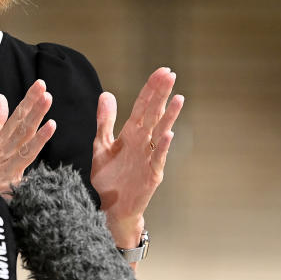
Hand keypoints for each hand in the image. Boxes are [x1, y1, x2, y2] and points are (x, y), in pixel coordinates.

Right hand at [0, 80, 55, 203]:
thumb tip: (2, 98)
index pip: (16, 116)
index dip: (29, 100)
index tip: (40, 85)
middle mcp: (2, 151)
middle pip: (22, 129)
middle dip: (35, 110)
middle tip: (46, 94)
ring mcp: (7, 169)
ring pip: (25, 148)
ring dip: (39, 133)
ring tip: (51, 119)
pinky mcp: (10, 186)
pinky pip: (24, 172)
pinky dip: (35, 159)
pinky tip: (47, 150)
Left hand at [90, 67, 183, 245]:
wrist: (110, 208)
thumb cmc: (108, 178)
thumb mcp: (101, 145)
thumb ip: (105, 121)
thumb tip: (106, 94)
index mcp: (131, 135)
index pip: (142, 106)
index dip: (151, 89)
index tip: (162, 71)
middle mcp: (142, 143)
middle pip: (153, 114)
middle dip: (161, 94)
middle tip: (170, 74)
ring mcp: (149, 158)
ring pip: (160, 133)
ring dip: (169, 116)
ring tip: (178, 98)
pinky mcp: (151, 175)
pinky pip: (157, 158)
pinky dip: (163, 146)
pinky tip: (169, 133)